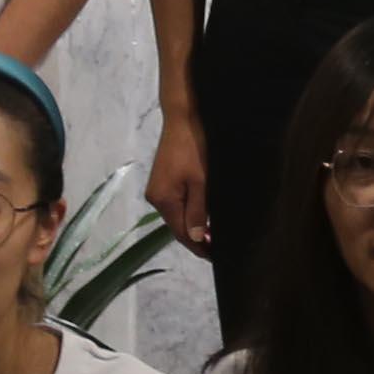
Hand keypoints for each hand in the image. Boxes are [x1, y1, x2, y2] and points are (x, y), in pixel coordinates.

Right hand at [147, 107, 209, 253]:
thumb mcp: (201, 182)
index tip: (214, 256)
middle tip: (218, 246)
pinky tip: (202, 213)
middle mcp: (155, 197)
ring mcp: (157, 188)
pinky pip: (176, 203)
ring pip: (177, 214)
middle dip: (195, 237)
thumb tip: (195, 238)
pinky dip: (188, 210)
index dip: (197, 246)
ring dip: (192, 224)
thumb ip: (197, 211)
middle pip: (177, 226)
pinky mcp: (162, 180)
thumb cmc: (195, 148)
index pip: (181, 233)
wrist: (184, 117)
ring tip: (212, 232)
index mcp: (163, 200)